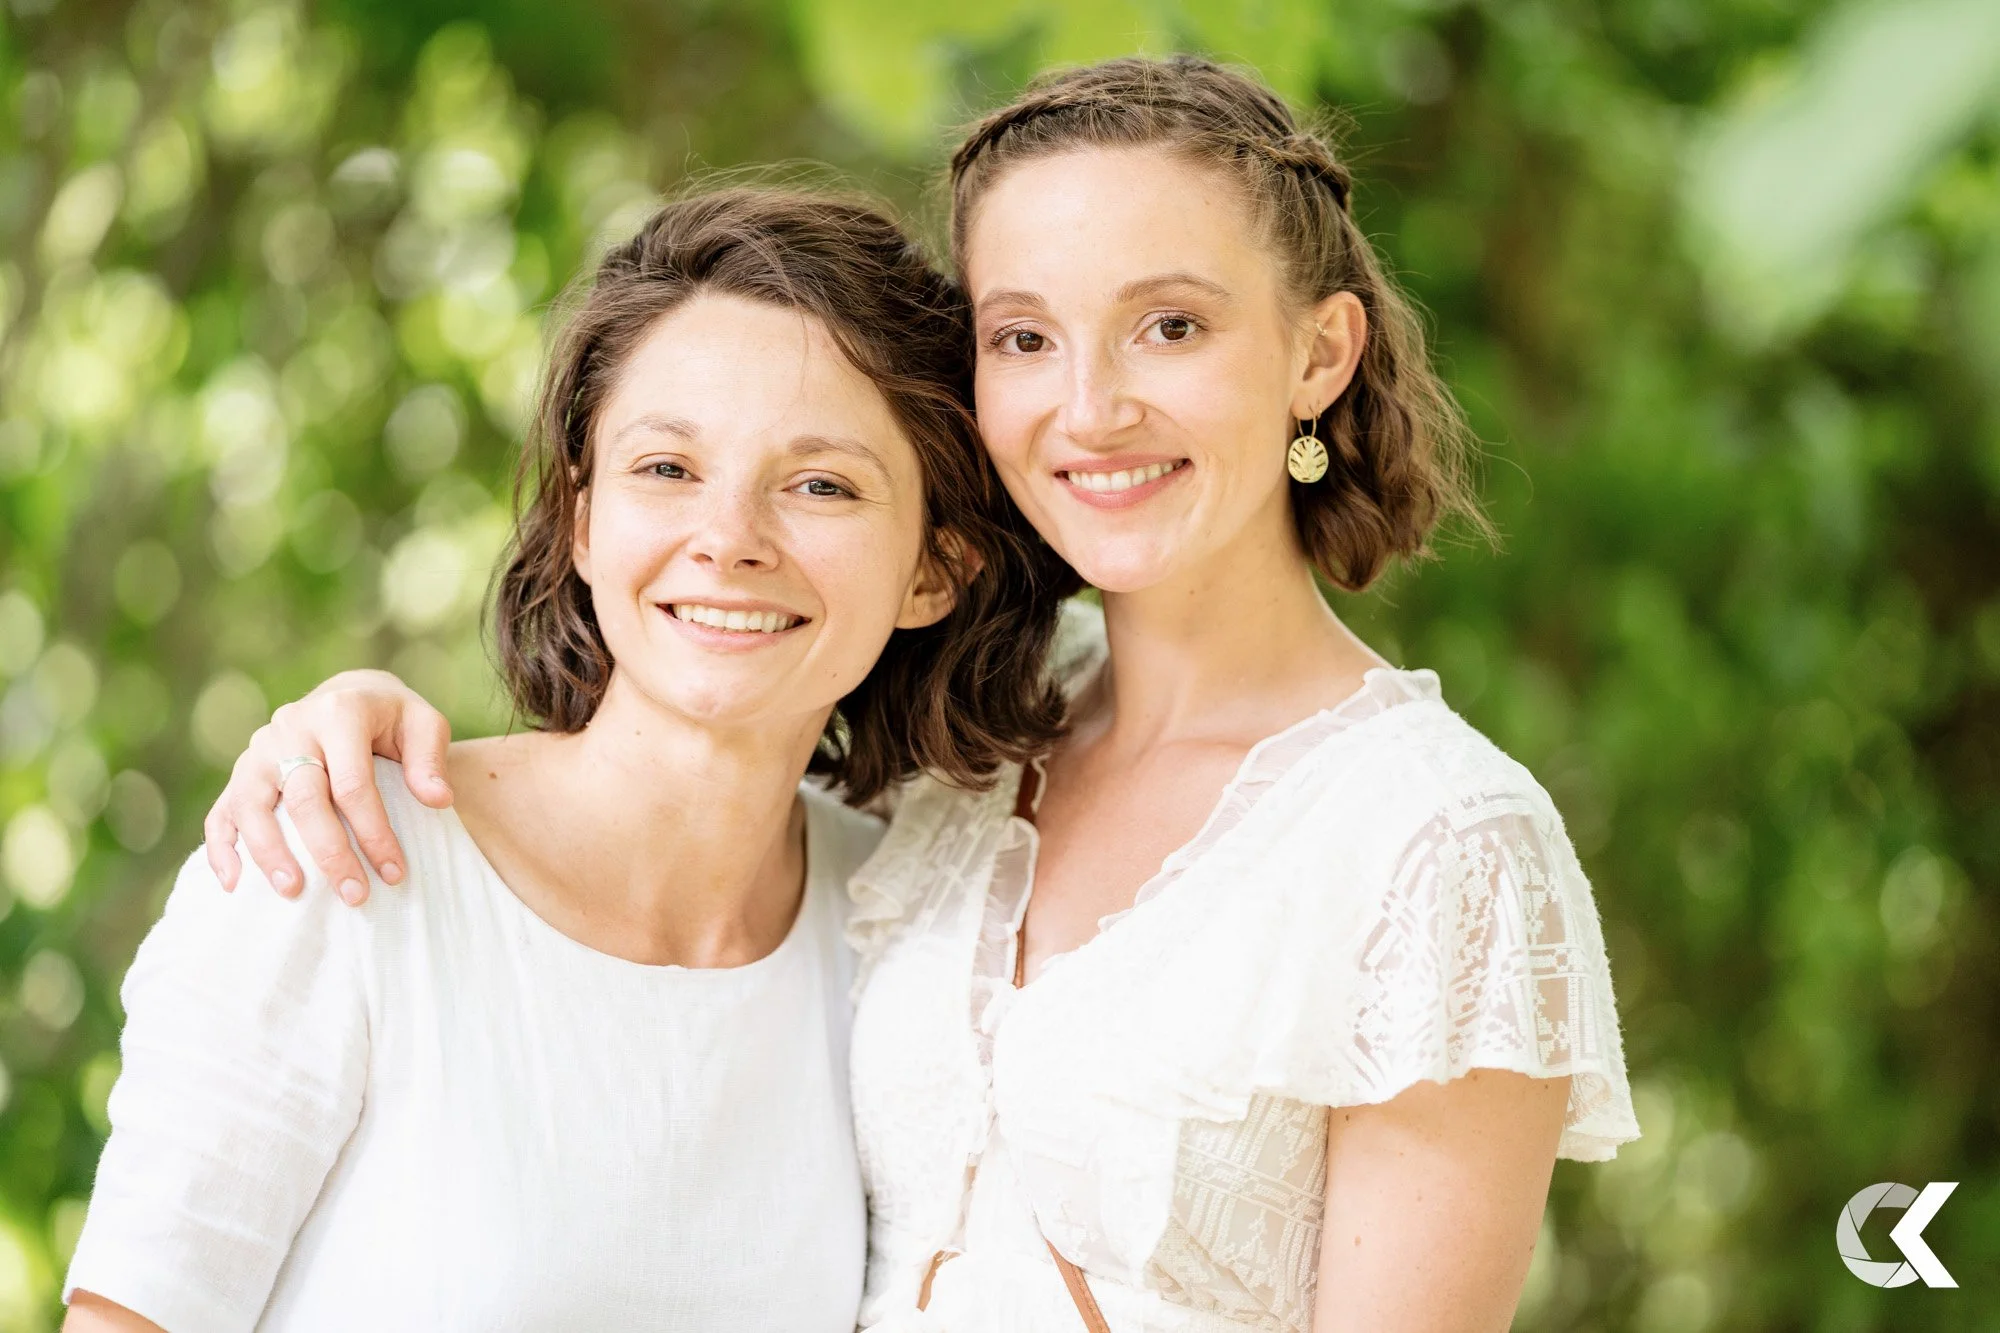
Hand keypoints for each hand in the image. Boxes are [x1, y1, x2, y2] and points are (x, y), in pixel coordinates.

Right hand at [202, 670, 453, 905]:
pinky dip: (222, 849)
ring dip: (270, 853)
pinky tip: (233, 885)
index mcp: (339, 713)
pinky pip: (221, 812)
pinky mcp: (240, 772)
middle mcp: (291, 728)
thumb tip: (438, 800)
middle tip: (354, 895)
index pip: (353, 784)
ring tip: (292, 893)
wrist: (348, 696)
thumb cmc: (391, 719)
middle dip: (329, 852)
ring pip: (253, 806)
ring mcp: (258, 750)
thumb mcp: (423, 724)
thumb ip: (430, 759)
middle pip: (304, 799)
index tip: (394, 873)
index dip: (374, 832)